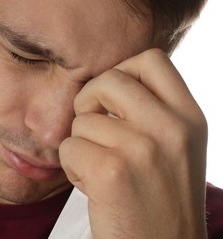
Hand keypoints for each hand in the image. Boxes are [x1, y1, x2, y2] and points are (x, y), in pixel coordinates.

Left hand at [59, 49, 207, 237]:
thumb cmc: (160, 199)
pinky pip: (69, 147)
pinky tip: (92, 185)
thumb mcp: (175, 147)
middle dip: (90, 101)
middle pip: (109, 79)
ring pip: (82, 119)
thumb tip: (109, 80)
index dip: (122, 70)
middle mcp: (171, 128)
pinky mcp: (111, 172)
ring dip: (81, 144)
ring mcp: (142, 148)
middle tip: (95, 129)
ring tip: (100, 169)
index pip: (151, 59)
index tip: (113, 99)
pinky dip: (71, 166)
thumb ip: (152, 111)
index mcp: (189, 118)